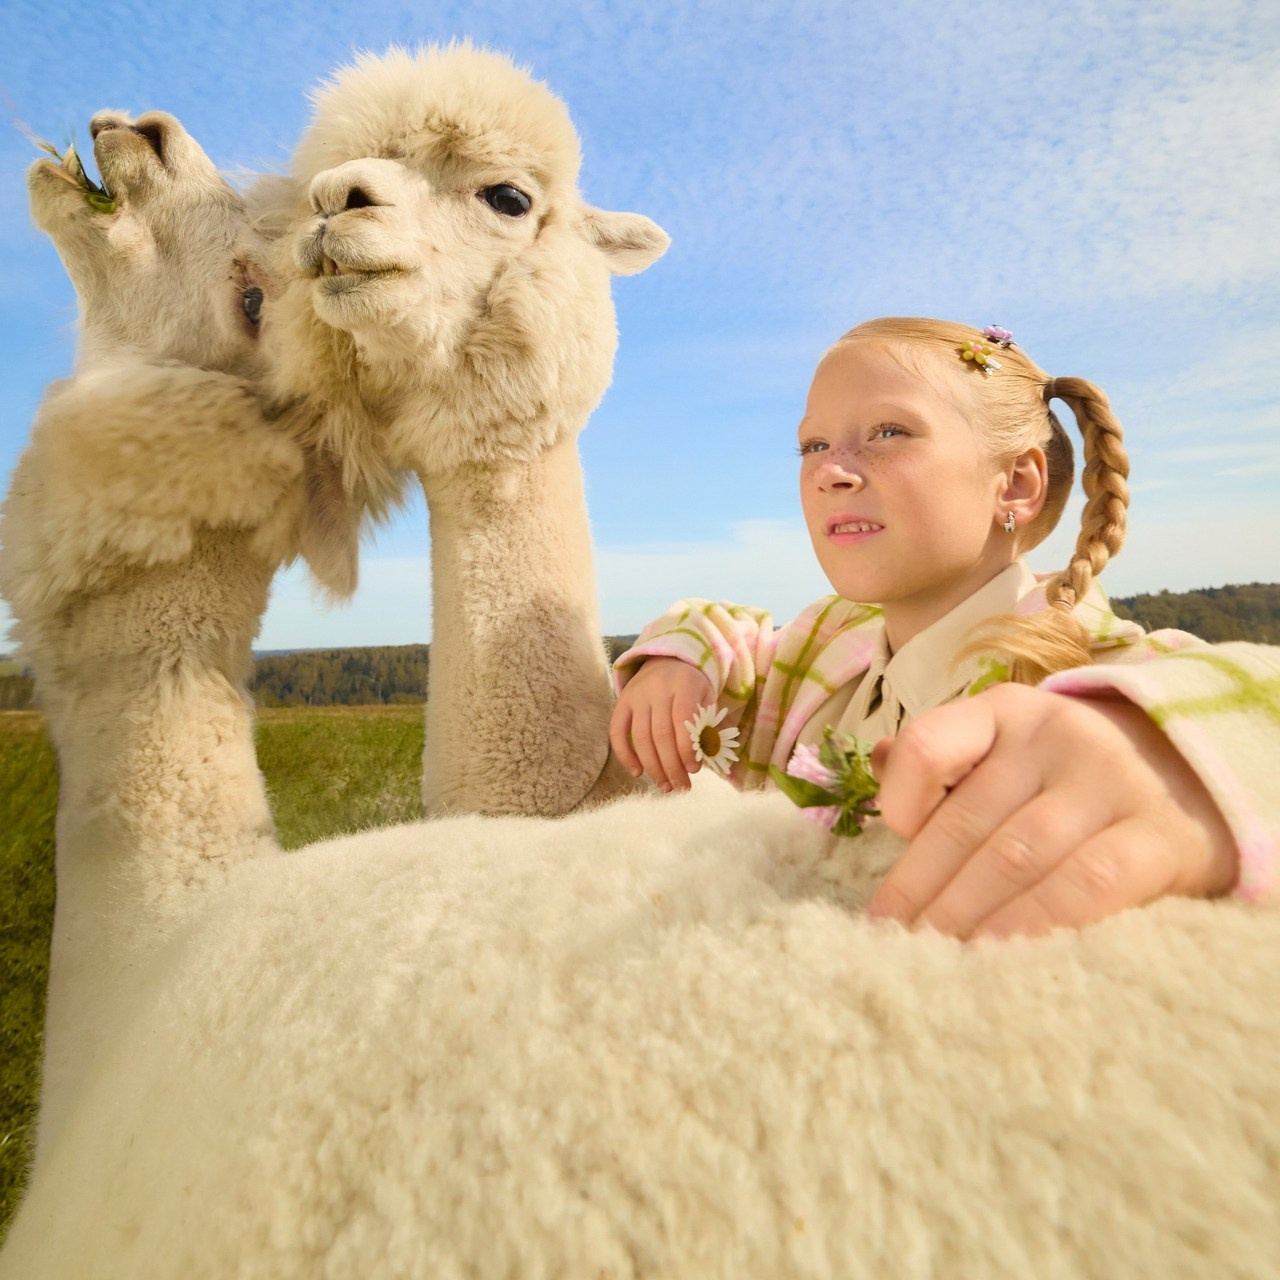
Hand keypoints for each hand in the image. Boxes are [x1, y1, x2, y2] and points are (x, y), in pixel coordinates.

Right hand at [609, 658, 713, 791]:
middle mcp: (656, 688)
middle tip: (681, 787)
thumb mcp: (706, 698)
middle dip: (672, 766)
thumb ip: (705, 726)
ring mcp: (636, 695)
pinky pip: (617, 732)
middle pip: (661, 734)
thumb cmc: (691, 687)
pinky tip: (637, 773)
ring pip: (641, 737)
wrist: (667, 661)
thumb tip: (699, 761)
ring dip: (653, 767)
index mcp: (683, 684)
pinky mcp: (622, 702)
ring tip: (665, 786)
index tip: (694, 770)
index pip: (683, 720)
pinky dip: (625, 755)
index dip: (687, 749)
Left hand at [865, 683, 1238, 938]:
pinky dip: (1035, 923)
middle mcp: (1054, 735)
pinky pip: (1085, 885)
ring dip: (966, 914)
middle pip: (967, 820)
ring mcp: (1109, 781)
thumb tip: (876, 759)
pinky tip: (1000, 954)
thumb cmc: (1067, 780)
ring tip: (933, 959)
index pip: (928, 746)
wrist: (1190, 783)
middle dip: (921, 889)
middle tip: (892, 940)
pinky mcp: (1157, 836)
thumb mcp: (1006, 753)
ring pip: (1016, 856)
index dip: (898, 803)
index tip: (891, 850)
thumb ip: (945, 762)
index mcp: (1003, 714)